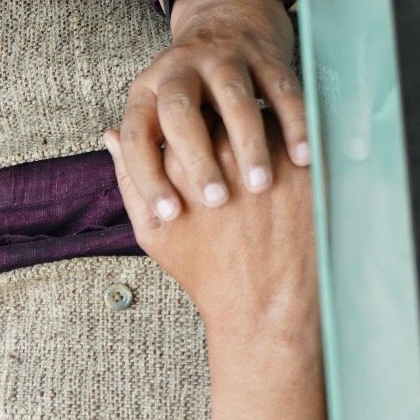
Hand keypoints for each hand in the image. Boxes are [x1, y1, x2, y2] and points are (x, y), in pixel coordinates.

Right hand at [105, 113, 315, 333]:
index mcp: (181, 164)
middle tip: (231, 151)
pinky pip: (297, 137)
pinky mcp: (305, 168)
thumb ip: (130, 178)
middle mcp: (224, 154)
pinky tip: (286, 174)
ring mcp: (268, 159)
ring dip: (260, 132)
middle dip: (225, 125)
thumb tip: (113, 134)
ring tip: (259, 163)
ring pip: (262, 120)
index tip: (199, 143)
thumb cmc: (206, 271)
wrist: (263, 306)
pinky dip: (292, 147)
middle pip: (222, 113)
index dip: (192, 127)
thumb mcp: (153, 231)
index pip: (184, 116)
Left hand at [121, 0, 308, 222]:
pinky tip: (303, 157)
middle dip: (197, 157)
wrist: (226, 18)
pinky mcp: (264, 56)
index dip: (148, 176)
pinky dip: (294, 123)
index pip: (138, 135)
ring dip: (248, 142)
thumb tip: (131, 182)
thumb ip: (139, 148)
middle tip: (215, 200)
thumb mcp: (154, 113)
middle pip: (181, 113)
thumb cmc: (188, 93)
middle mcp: (179, 72)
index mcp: (147, 92)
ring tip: (259, 185)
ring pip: (233, 98)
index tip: (169, 214)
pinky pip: (281, 89)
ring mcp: (222, 60)